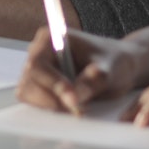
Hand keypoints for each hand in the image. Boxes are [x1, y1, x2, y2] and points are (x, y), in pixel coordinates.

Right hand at [16, 28, 145, 114]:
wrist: (119, 66)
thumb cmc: (113, 61)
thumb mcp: (108, 71)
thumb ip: (91, 82)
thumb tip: (72, 99)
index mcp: (50, 39)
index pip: (38, 64)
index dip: (52, 84)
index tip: (71, 99)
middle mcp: (38, 53)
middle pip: (30, 81)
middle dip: (51, 99)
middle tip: (78, 110)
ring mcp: (38, 70)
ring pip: (29, 93)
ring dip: (50, 105)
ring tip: (78, 109)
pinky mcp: (41, 86)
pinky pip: (35, 101)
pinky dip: (50, 109)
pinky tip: (71, 109)